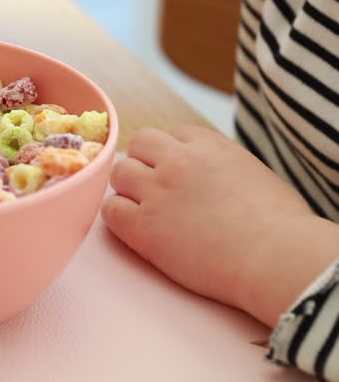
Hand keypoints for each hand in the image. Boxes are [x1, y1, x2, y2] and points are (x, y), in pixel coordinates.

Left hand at [102, 125, 338, 325]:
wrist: (276, 257)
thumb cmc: (282, 226)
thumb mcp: (256, 175)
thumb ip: (226, 167)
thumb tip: (216, 177)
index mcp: (210, 146)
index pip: (174, 134)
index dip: (174, 154)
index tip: (181, 175)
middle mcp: (178, 161)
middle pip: (140, 143)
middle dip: (144, 162)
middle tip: (155, 190)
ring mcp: (157, 191)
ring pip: (119, 173)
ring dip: (128, 189)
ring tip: (145, 210)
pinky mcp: (143, 226)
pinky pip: (111, 210)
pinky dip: (118, 217)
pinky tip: (136, 230)